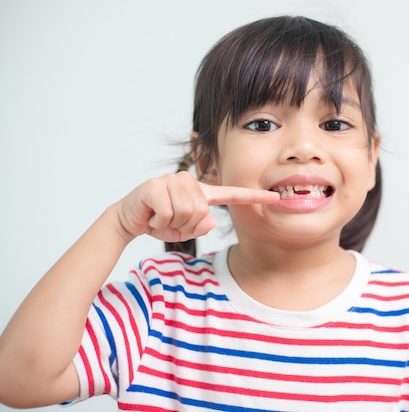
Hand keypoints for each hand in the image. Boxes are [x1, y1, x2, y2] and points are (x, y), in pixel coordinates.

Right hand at [113, 171, 278, 242]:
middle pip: (202, 211)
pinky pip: (169, 212)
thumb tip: (210, 219)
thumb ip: (200, 227)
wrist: (129, 220)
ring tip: (160, 217)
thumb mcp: (184, 231)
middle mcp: (189, 182)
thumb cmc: (160, 222)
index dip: (253, 197)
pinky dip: (159, 221)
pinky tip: (151, 214)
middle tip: (169, 221)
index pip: (232, 194)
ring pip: (187, 212)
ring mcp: (172, 180)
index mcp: (201, 193)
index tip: (275, 198)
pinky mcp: (155, 186)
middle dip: (184, 225)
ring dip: (171, 223)